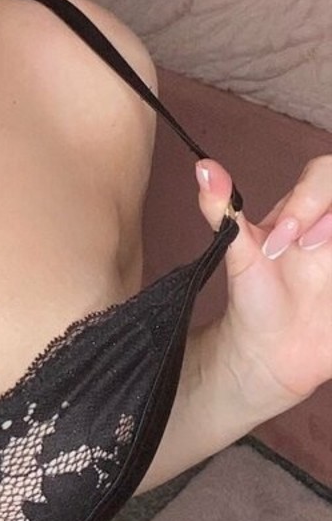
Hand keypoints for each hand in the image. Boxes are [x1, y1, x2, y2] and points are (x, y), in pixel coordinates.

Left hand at [196, 157, 331, 412]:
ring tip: (325, 278)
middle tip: (312, 248)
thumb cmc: (254, 299)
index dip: (309, 201)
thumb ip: (222, 211)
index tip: (285, 241)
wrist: (272, 353)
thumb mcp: (237, 256)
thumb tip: (202, 167)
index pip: (325, 174)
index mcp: (308, 210)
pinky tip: (328, 295)